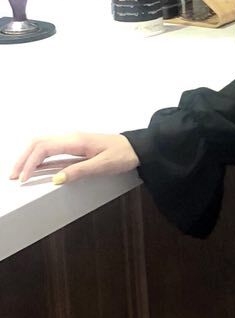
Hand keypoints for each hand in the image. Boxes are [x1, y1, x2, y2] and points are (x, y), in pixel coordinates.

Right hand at [10, 133, 139, 184]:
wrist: (138, 147)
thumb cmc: (123, 155)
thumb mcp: (102, 166)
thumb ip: (79, 171)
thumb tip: (56, 179)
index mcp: (76, 141)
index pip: (43, 148)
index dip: (30, 163)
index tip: (23, 179)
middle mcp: (71, 137)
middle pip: (38, 143)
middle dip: (23, 159)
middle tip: (13, 176)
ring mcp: (73, 140)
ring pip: (42, 145)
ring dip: (29, 157)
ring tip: (19, 173)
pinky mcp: (76, 145)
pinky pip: (52, 149)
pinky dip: (39, 157)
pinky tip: (35, 168)